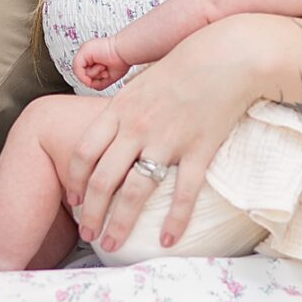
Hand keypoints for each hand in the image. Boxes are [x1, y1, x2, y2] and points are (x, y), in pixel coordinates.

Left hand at [62, 18, 266, 253]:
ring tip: (112, 246)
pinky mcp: (198, 150)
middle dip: (91, 213)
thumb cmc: (185, 63)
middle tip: (87, 235)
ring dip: (120, 224)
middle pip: (103, 180)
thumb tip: (112, 129)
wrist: (227, 55)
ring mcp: (167, 140)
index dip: (76, 182)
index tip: (74, 203)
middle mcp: (137, 127)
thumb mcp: (142, 81)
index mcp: (120, 109)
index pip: (84, 153)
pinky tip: (167, 241)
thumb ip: (124, 108)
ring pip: (135, 192)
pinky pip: (183, 193)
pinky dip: (175, 221)